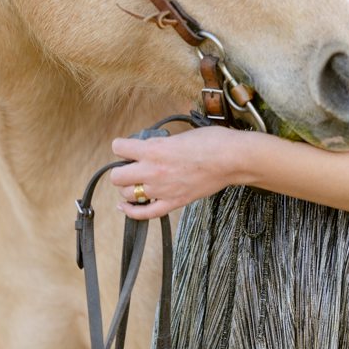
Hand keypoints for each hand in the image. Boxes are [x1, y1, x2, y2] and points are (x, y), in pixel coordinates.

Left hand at [110, 126, 241, 219]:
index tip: (125, 147)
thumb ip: (160, 144)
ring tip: (134, 182)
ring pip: (127, 194)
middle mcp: (153, 170)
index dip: (120, 146)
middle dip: (120, 170)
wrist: (231, 159)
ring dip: (127, 188)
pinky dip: (131, 211)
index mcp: (154, 149)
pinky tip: (125, 206)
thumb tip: (149, 148)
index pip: (119, 148)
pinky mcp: (173, 202)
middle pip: (117, 176)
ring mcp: (162, 189)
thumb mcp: (179, 135)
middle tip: (130, 166)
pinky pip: (144, 213)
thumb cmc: (211, 142)